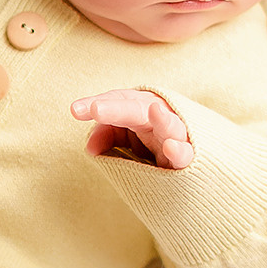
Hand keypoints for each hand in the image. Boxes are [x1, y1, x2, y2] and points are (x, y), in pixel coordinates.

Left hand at [72, 88, 193, 168]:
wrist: (190, 167)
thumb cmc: (153, 147)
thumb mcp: (127, 140)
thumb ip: (108, 137)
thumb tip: (90, 148)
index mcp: (141, 109)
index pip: (120, 100)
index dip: (99, 103)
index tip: (76, 110)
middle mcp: (160, 117)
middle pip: (138, 107)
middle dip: (117, 108)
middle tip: (95, 109)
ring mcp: (177, 136)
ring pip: (170, 125)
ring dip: (162, 119)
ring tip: (153, 111)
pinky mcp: (189, 159)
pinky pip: (186, 154)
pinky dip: (179, 150)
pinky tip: (170, 147)